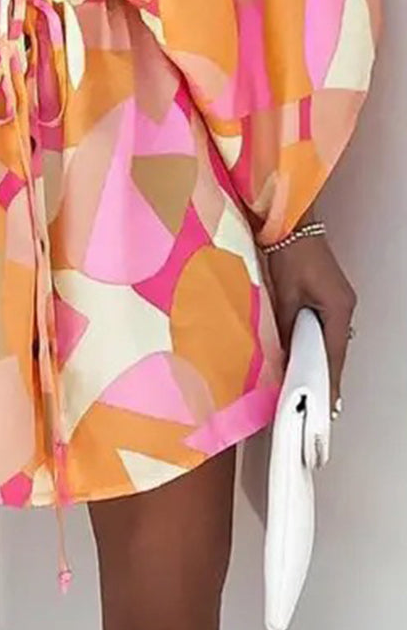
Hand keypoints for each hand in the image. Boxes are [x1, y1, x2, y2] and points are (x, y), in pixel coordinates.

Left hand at [263, 233, 356, 409]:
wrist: (292, 225)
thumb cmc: (289, 255)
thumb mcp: (285, 295)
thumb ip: (287, 328)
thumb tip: (286, 356)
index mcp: (337, 308)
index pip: (334, 354)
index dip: (329, 381)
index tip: (326, 405)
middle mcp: (344, 307)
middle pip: (336, 349)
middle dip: (327, 374)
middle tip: (318, 402)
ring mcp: (339, 300)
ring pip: (332, 339)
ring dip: (322, 359)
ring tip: (311, 385)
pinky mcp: (330, 295)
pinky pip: (327, 327)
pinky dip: (317, 342)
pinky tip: (306, 354)